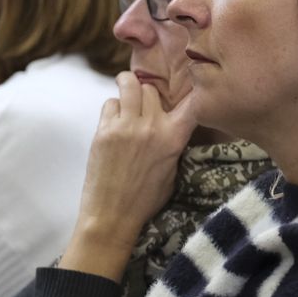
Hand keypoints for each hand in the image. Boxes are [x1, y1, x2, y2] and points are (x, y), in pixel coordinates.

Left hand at [58, 71, 197, 281]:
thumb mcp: (172, 171)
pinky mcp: (104, 130)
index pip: (192, 102)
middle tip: (143, 103)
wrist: (111, 216)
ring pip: (129, 85)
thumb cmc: (145, 199)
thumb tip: (170, 121)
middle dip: (148, 93)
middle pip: (152, 89)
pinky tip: (114, 121)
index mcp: (174, 138)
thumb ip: (173, 142)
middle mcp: (151, 126)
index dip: (193, 89)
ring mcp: (126, 126)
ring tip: (126, 90)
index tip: (191, 81)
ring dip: (128, 86)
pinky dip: (113, 108)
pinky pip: (110, 103)